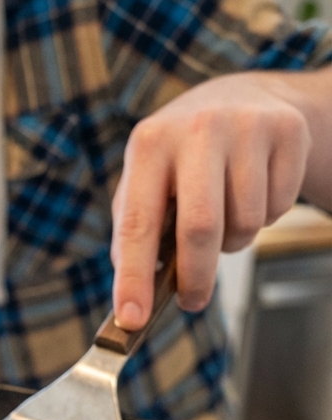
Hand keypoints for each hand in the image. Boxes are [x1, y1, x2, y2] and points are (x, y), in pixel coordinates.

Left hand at [111, 72, 310, 328]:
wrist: (243, 100)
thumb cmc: (184, 157)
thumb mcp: (147, 179)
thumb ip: (134, 231)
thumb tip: (131, 292)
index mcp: (149, 143)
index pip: (138, 222)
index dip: (134, 276)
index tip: (131, 319)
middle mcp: (196, 128)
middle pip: (200, 228)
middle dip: (195, 277)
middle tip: (191, 300)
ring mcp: (246, 125)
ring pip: (246, 223)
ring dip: (234, 241)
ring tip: (225, 218)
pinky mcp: (288, 130)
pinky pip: (278, 209)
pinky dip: (266, 218)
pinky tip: (254, 191)